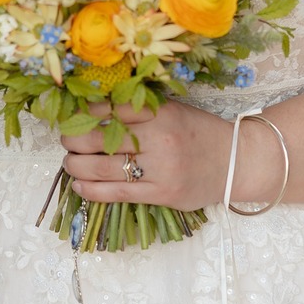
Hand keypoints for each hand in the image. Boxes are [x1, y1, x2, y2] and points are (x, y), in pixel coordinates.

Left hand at [60, 101, 284, 212]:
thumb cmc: (200, 134)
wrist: (236, 162)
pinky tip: (79, 186)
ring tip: (70, 162)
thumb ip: (141, 110)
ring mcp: (161, 169)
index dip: (86, 110)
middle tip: (67, 139)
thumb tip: (94, 109)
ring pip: (102, 169)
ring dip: (76, 166)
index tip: (73, 112)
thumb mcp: (174, 111)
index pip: (112, 108)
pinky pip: (117, 194)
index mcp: (162, 113)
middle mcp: (160, 139)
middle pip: (99, 139)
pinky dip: (91, 190)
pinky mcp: (161, 195)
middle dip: (73, 139)